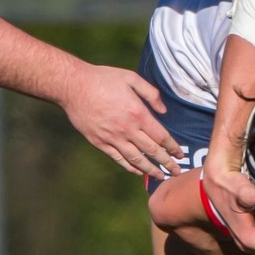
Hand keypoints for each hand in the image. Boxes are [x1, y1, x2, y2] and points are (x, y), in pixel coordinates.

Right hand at [56, 64, 180, 177]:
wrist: (74, 86)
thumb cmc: (103, 79)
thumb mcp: (131, 78)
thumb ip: (151, 93)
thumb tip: (163, 111)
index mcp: (138, 113)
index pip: (161, 136)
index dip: (172, 147)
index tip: (180, 154)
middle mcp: (127, 129)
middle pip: (151, 151)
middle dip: (167, 163)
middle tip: (176, 172)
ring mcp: (112, 138)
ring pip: (136, 159)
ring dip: (150, 169)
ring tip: (160, 176)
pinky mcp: (99, 142)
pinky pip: (118, 158)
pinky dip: (129, 166)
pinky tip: (137, 171)